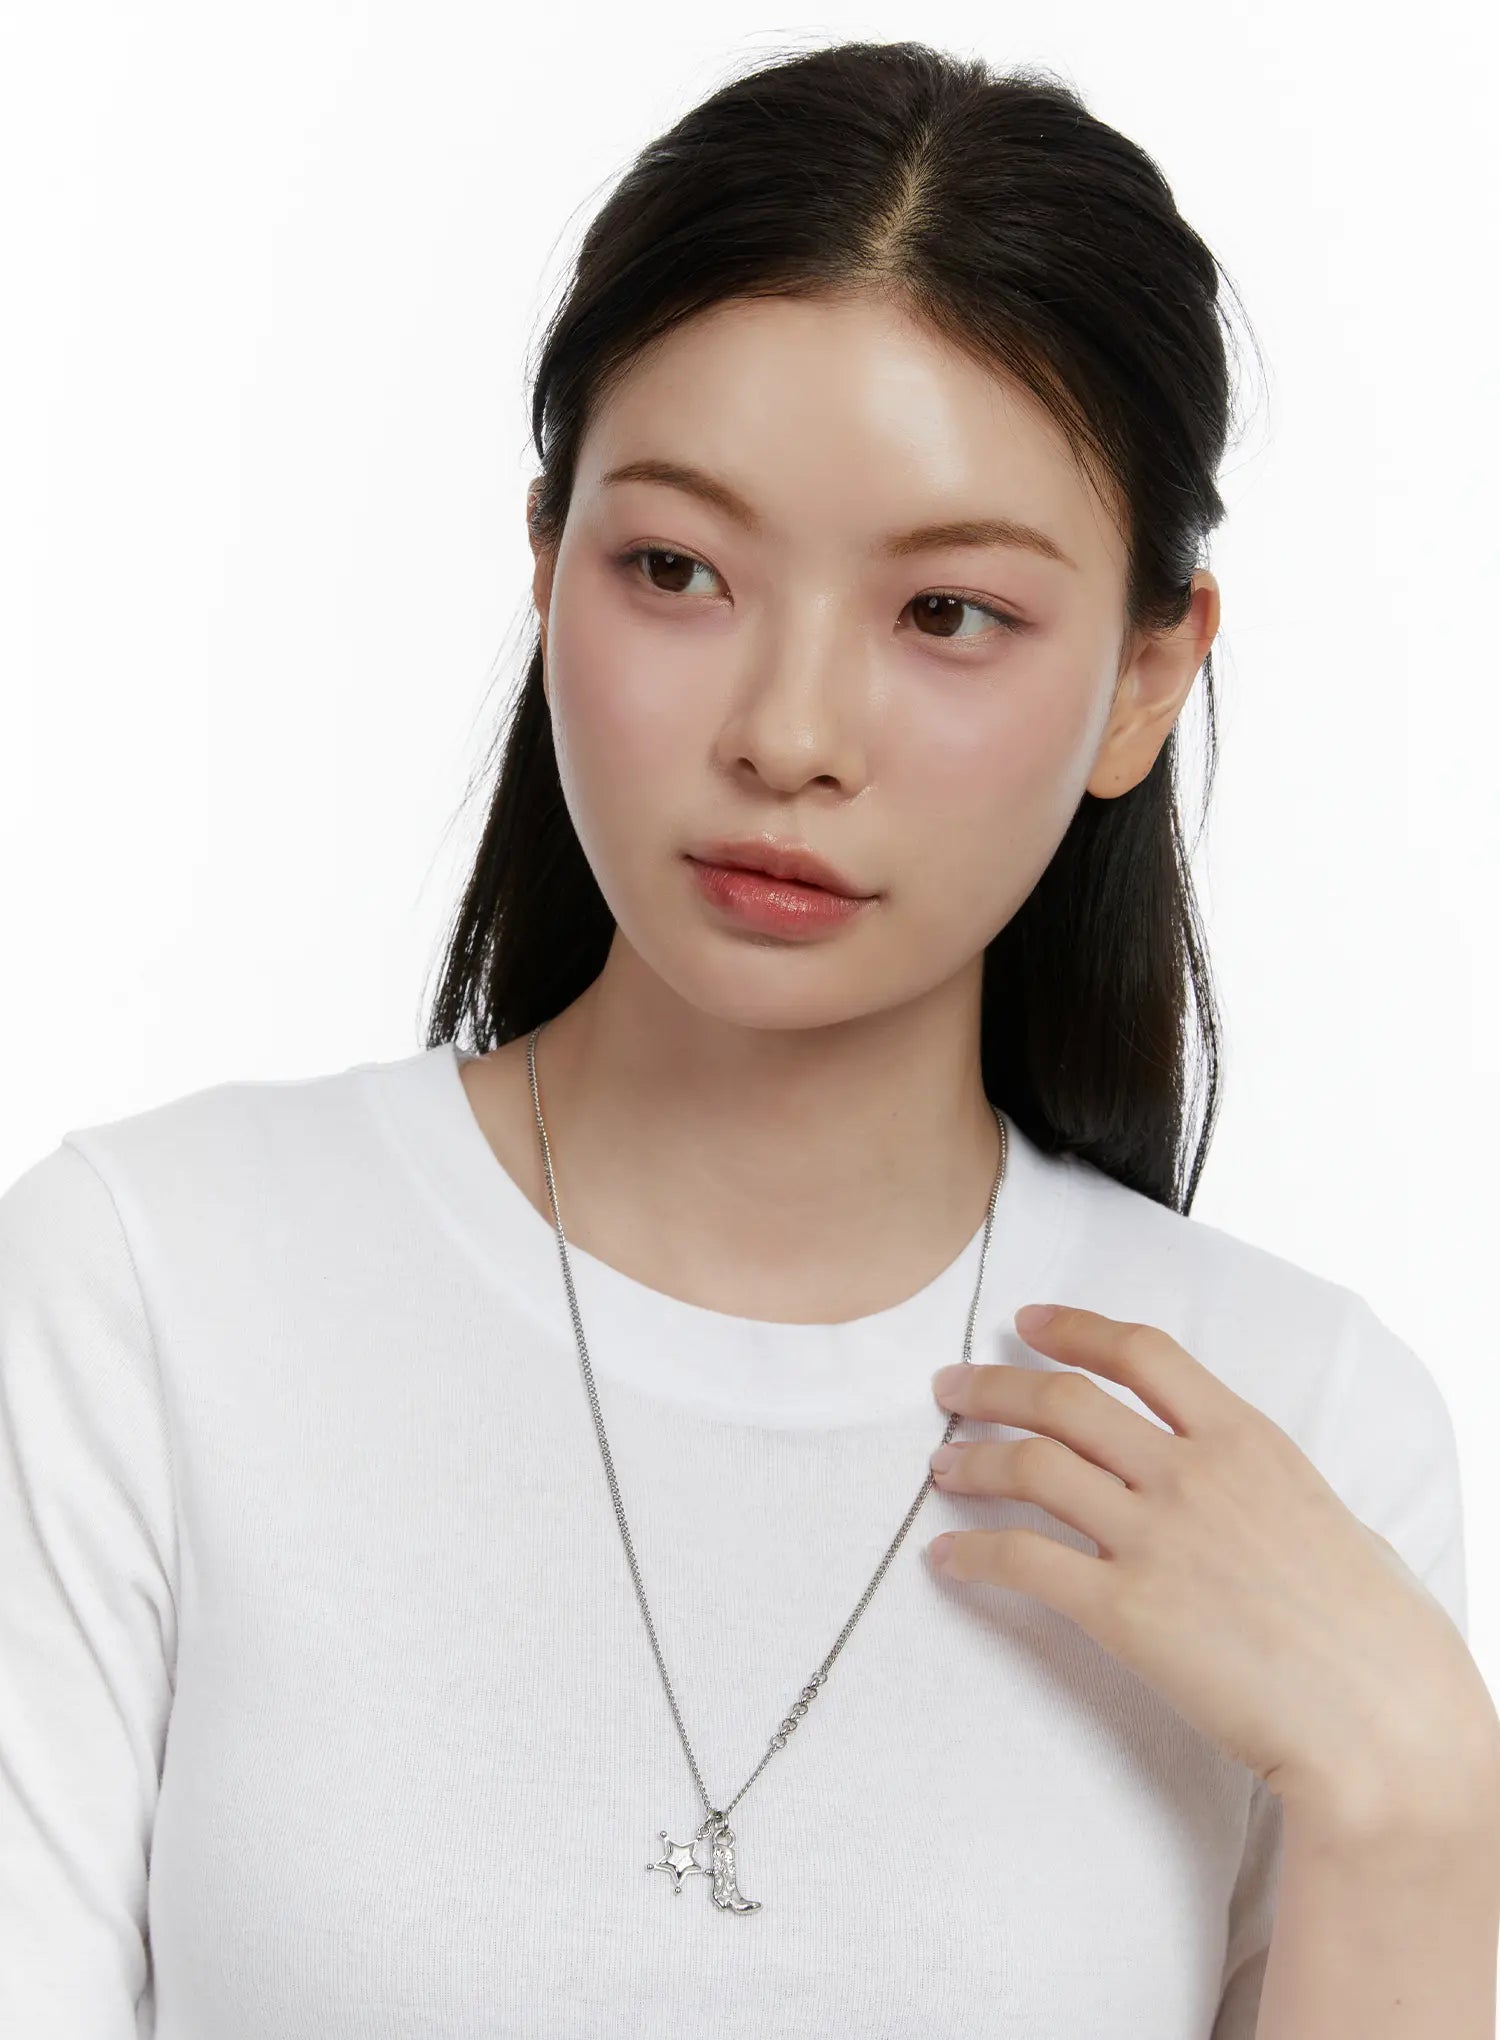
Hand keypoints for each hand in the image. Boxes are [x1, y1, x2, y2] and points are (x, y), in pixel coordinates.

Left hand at [927, 1304, 1499, 1836]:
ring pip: (1031, 1467)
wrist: (1379, 1720)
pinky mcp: (1124, 1612)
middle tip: (952, 1387)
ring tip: (942, 1467)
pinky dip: (972, 1557)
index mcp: (1246, 1440)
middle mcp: (1192, 1473)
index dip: (1073, 1329)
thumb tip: (1234, 1481)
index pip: (1140, 1354)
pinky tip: (947, 1562)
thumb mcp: (1327, 1515)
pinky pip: (1024, 1563)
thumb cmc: (1376, 1631)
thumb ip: (1262, 1482)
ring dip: (971, 1461)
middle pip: (1064, 1400)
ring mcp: (1154, 1538)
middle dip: (994, 1386)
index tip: (1027, 1323)